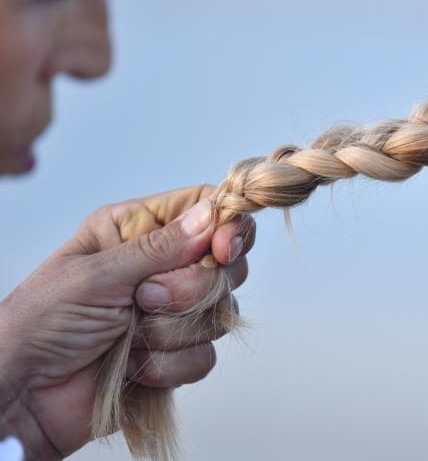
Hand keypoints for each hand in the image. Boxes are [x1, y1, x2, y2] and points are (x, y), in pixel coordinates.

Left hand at [0, 185, 255, 457]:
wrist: (22, 396)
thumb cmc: (38, 324)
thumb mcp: (94, 275)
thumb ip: (158, 248)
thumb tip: (210, 216)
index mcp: (136, 230)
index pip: (204, 210)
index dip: (226, 227)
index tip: (225, 250)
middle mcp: (160, 266)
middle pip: (225, 264)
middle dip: (192, 288)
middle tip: (146, 299)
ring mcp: (171, 311)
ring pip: (219, 312)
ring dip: (174, 331)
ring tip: (129, 337)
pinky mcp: (175, 353)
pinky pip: (205, 356)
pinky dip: (169, 365)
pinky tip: (133, 366)